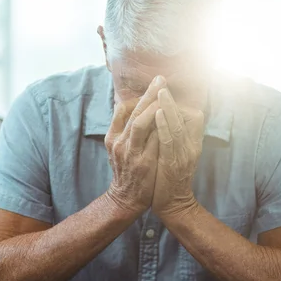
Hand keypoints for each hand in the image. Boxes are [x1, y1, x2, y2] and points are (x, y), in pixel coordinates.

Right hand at [105, 76, 164, 215]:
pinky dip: (159, 127)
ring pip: (139, 122)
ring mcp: (129, 153)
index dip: (137, 95)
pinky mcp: (142, 163)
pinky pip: (151, 141)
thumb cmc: (126, 172)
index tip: (152, 86)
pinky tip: (168, 116)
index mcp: (112, 137)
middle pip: (132, 111)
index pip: (122, 109)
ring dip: (153, 106)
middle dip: (148, 94)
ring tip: (165, 94)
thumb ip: (125, 132)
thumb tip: (135, 111)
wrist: (125, 200)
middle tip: (161, 80)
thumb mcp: (118, 150)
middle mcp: (118, 142)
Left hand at [152, 87, 204, 218]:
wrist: (173, 205)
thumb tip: (167, 117)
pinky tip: (156, 114)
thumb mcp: (178, 154)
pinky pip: (168, 141)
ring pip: (177, 125)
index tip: (163, 94)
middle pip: (186, 117)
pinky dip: (163, 126)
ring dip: (168, 107)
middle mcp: (190, 147)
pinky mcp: (172, 163)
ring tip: (160, 92)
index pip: (194, 116)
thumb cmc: (171, 178)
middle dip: (172, 99)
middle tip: (161, 82)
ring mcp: (183, 155)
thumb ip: (176, 137)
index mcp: (193, 144)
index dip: (180, 103)